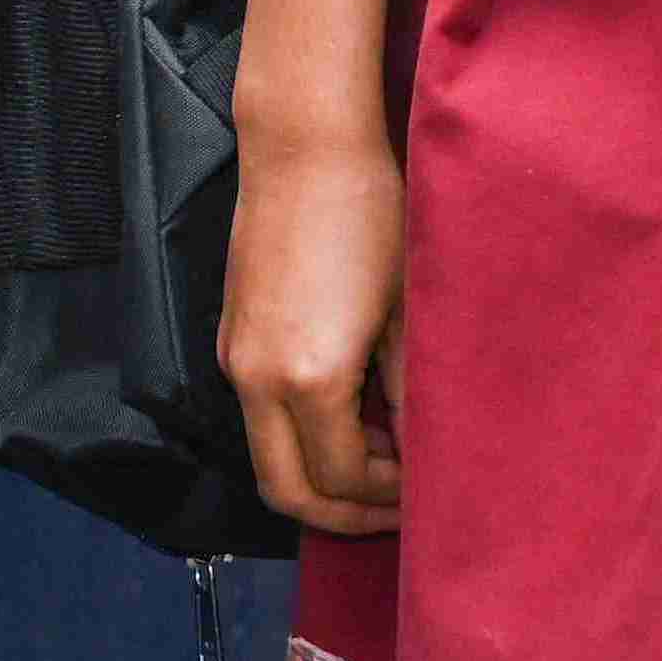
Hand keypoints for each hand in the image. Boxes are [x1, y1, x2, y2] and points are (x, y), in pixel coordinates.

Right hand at [222, 124, 406, 535]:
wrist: (305, 148)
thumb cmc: (370, 213)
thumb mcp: (408, 306)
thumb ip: (409, 388)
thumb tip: (422, 443)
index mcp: (307, 379)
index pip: (340, 479)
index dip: (387, 498)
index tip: (429, 489)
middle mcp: (255, 381)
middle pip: (286, 490)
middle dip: (344, 512)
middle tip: (402, 506)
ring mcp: (234, 360)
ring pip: (269, 456)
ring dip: (322, 474)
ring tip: (389, 460)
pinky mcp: (231, 338)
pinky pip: (260, 416)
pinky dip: (303, 436)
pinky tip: (356, 415)